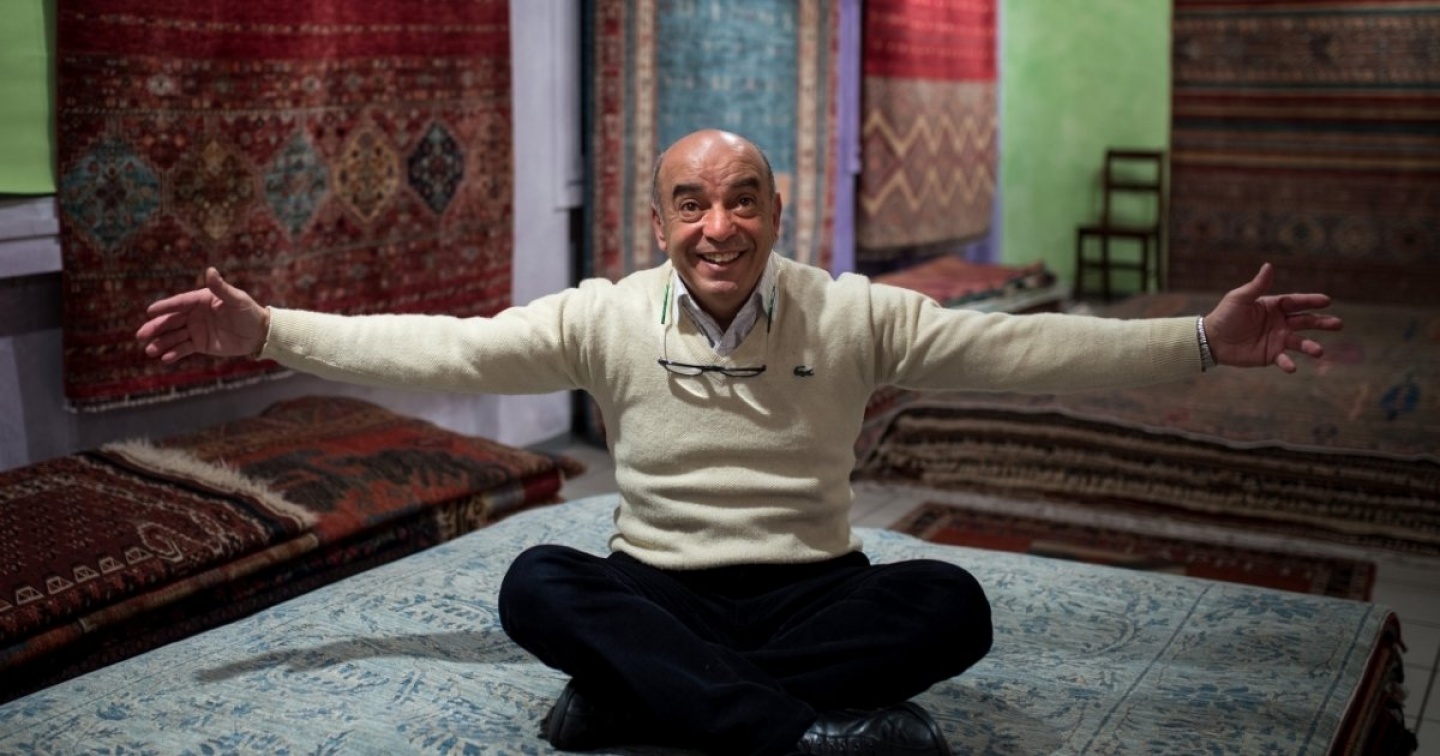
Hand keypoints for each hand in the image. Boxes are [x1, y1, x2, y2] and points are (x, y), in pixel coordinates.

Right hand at [135, 268, 269, 363]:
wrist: (259, 333)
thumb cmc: (249, 312)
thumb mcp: (237, 300)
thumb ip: (222, 288)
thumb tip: (210, 270)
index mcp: (201, 300)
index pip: (180, 303)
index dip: (165, 307)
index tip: (150, 311)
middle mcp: (195, 314)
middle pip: (171, 321)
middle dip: (155, 328)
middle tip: (140, 336)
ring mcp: (196, 329)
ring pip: (174, 336)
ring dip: (161, 343)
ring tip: (150, 351)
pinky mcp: (200, 344)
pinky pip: (184, 348)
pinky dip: (174, 353)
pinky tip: (165, 358)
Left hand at [1203, 263, 1342, 372]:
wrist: (1211, 339)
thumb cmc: (1225, 315)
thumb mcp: (1240, 298)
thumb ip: (1257, 285)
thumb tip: (1269, 265)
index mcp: (1274, 306)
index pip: (1297, 302)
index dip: (1311, 301)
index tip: (1327, 301)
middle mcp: (1281, 323)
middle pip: (1306, 321)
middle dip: (1322, 322)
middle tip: (1338, 324)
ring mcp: (1278, 339)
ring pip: (1299, 342)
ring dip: (1310, 346)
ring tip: (1319, 351)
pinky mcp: (1271, 355)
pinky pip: (1283, 359)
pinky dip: (1289, 363)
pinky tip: (1293, 368)